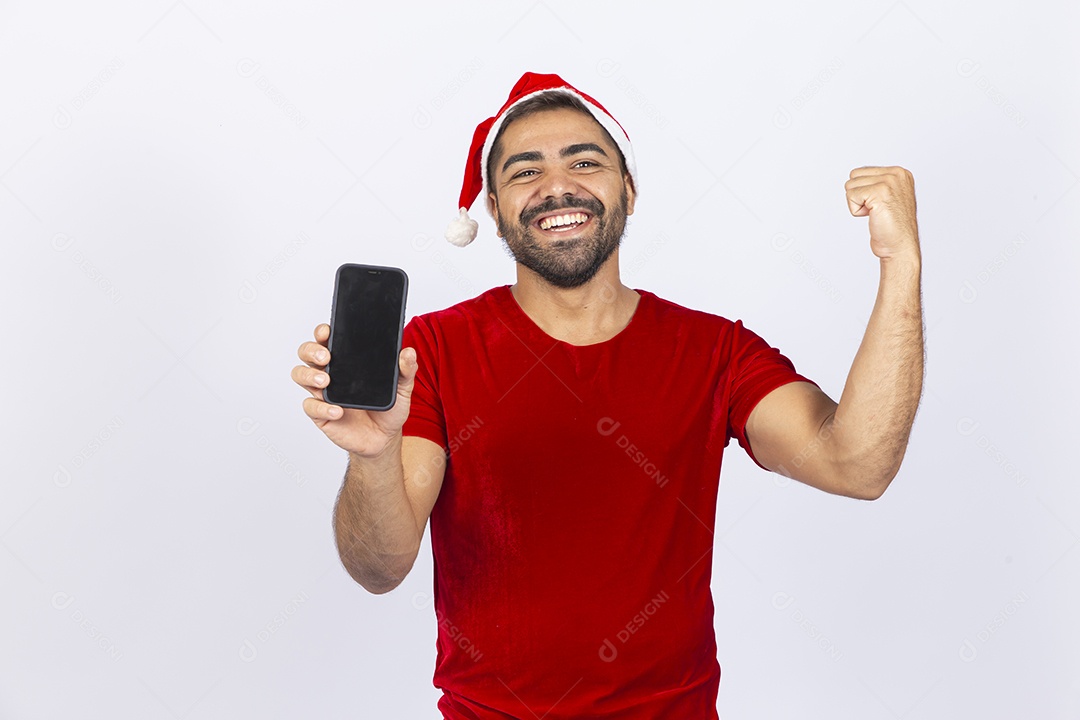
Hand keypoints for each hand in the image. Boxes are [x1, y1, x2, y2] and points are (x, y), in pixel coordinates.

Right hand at [292, 323, 417, 457]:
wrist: (384, 438)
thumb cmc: (388, 408)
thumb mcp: (402, 388)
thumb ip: (406, 370)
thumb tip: (408, 352)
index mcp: (346, 361)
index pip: (327, 339)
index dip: (322, 332)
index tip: (327, 331)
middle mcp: (330, 372)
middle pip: (307, 353)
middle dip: (311, 350)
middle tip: (326, 356)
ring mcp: (323, 393)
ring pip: (301, 375)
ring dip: (309, 375)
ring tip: (327, 381)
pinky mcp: (321, 414)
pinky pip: (310, 407)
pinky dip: (321, 407)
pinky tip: (337, 410)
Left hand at [845, 166, 919, 260]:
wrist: (900, 245)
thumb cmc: (892, 226)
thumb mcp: (888, 196)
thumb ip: (876, 182)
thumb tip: (855, 175)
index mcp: (899, 172)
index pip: (860, 172)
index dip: (862, 191)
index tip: (879, 204)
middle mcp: (896, 174)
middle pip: (854, 176)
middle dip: (858, 196)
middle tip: (876, 210)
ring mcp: (889, 182)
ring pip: (850, 186)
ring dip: (858, 203)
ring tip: (875, 213)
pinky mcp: (879, 192)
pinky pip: (851, 196)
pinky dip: (856, 210)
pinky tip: (872, 216)